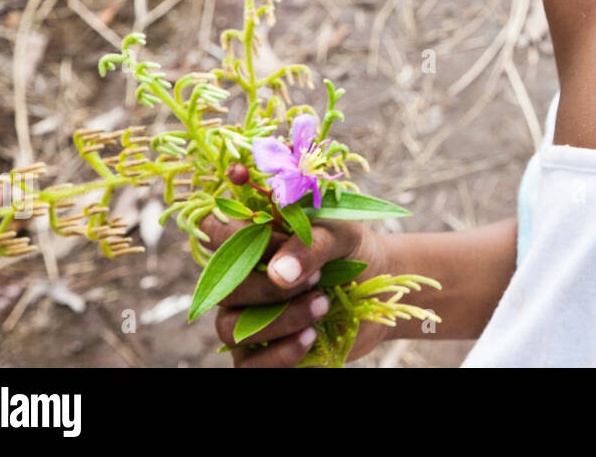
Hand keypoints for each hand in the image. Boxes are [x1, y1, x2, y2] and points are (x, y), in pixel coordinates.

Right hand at [197, 213, 390, 366]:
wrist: (380, 288)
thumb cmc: (353, 252)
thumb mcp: (342, 236)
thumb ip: (311, 244)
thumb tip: (279, 273)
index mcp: (252, 240)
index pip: (214, 229)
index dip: (234, 235)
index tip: (279, 239)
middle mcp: (241, 280)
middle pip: (225, 289)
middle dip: (270, 288)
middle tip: (316, 280)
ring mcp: (246, 320)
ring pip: (232, 328)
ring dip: (280, 320)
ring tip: (323, 305)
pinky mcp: (261, 355)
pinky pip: (249, 366)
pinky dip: (280, 354)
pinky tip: (311, 336)